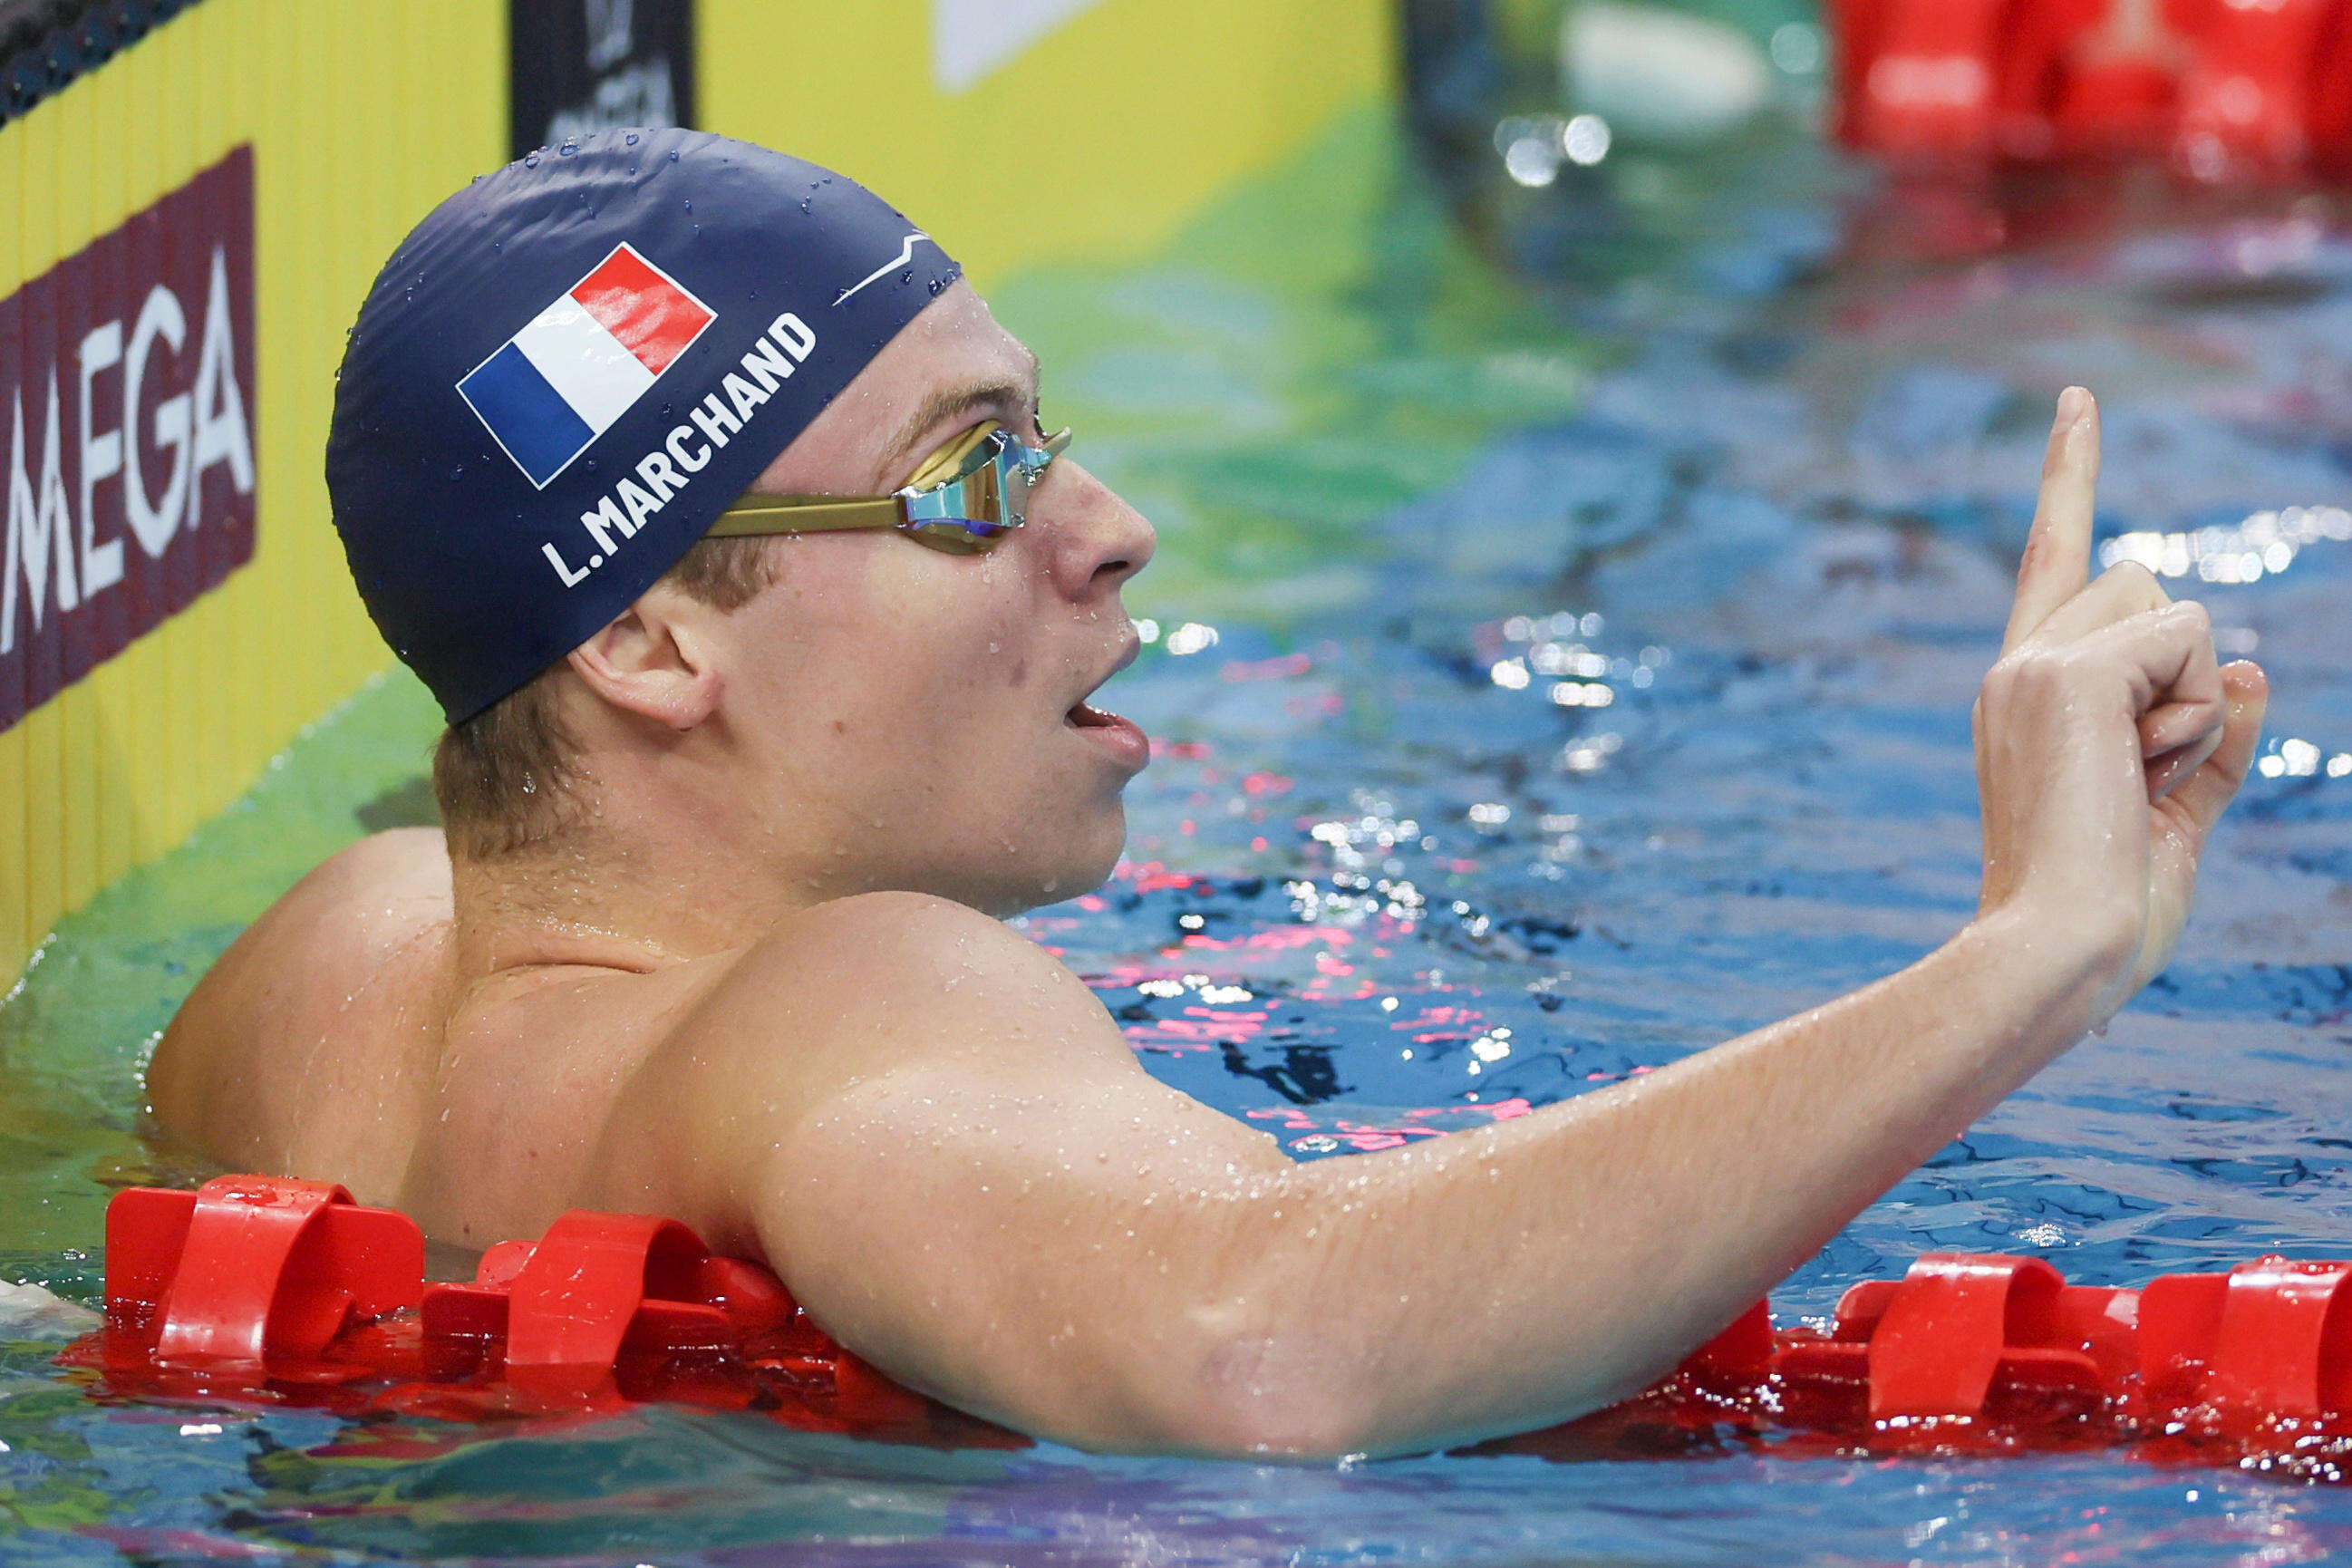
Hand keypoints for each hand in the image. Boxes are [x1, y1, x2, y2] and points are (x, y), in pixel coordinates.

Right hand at [1972, 388, 2267, 1019]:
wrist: (2056, 948)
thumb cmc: (2106, 909)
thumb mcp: (2177, 812)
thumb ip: (2215, 736)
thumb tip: (2253, 662)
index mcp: (2028, 694)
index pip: (2059, 561)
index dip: (2072, 475)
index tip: (2081, 400)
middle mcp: (2018, 665)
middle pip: (2151, 586)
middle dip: (2185, 671)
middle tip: (2139, 776)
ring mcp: (2033, 664)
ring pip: (2175, 611)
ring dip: (2191, 701)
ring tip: (2135, 781)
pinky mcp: (2064, 675)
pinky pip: (2189, 648)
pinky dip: (2192, 715)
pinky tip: (2136, 773)